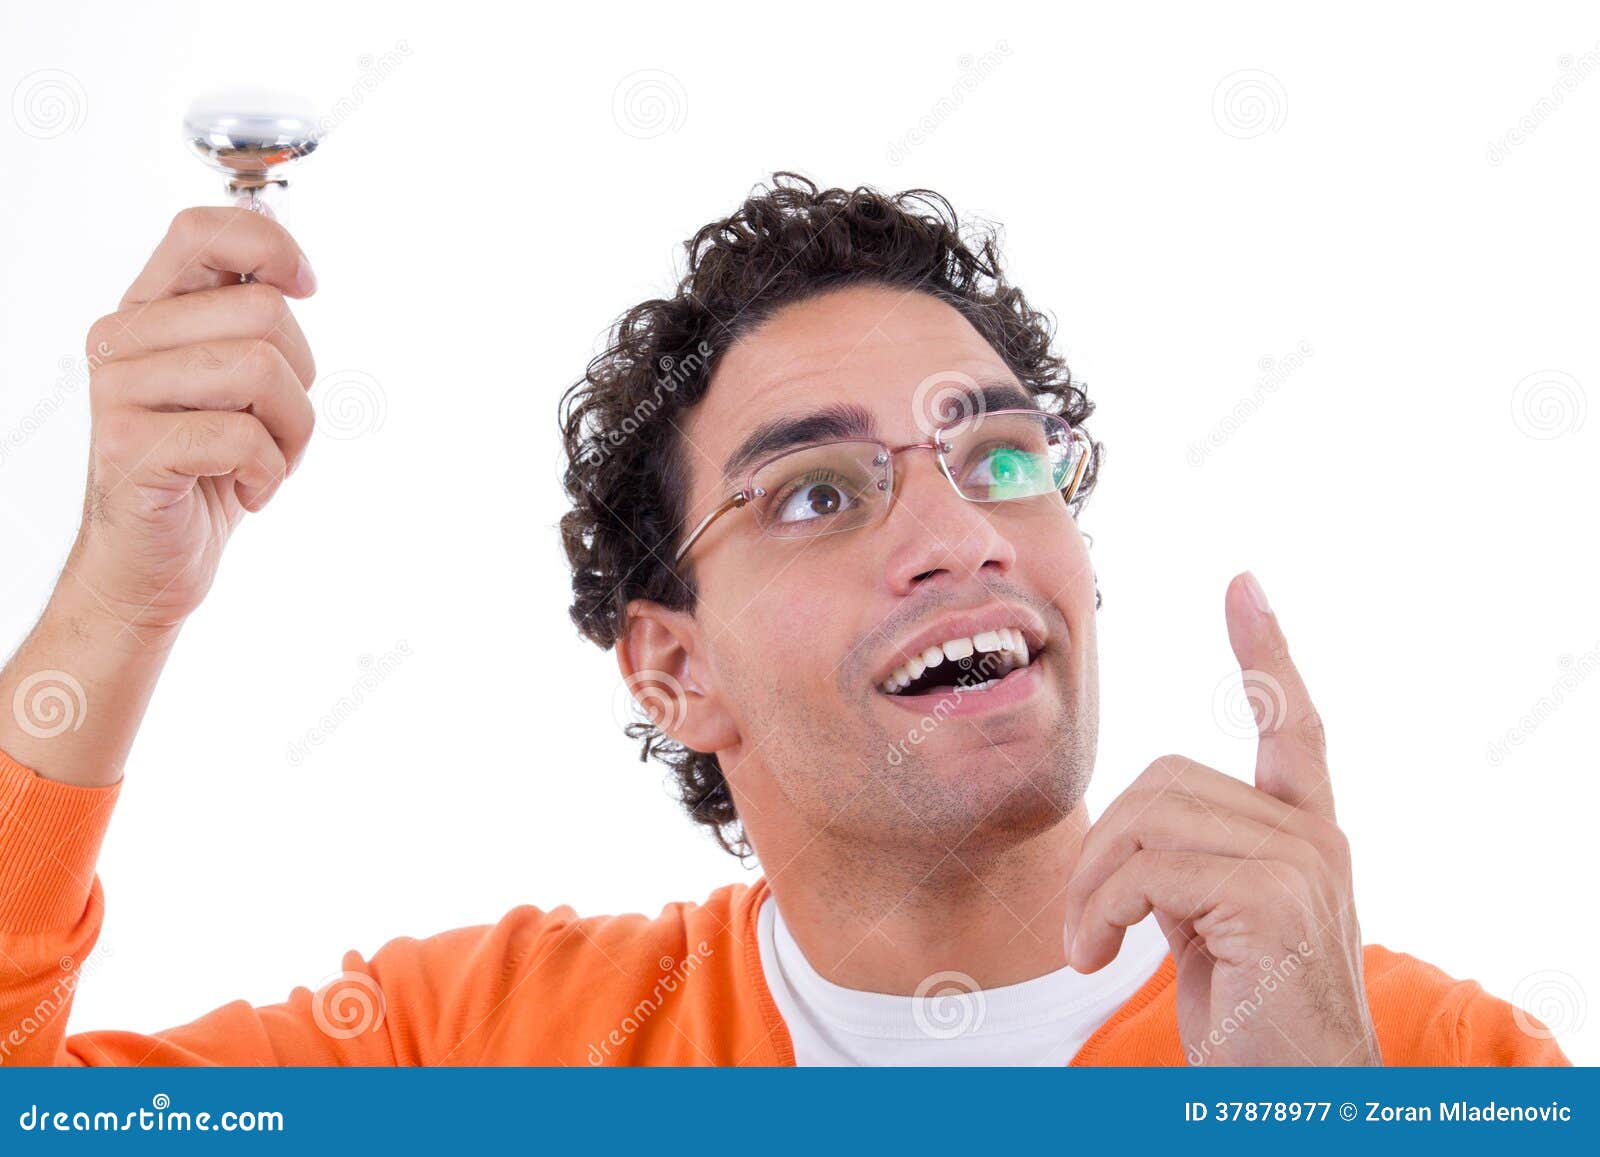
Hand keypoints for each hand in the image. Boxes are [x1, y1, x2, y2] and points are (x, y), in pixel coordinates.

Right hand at [66, 206, 317, 635]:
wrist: (149, 563)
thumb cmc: (203, 471)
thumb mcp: (234, 386)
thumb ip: (248, 325)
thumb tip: (295, 272)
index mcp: (151, 310)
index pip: (203, 230)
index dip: (270, 245)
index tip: (307, 288)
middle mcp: (124, 338)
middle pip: (264, 312)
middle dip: (302, 380)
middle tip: (278, 429)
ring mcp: (120, 390)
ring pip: (262, 370)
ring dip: (292, 433)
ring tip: (263, 463)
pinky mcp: (131, 445)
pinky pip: (243, 437)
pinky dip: (268, 474)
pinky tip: (246, 491)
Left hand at [1061, 572, 1380, 1065]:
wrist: (1292, 1099)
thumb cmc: (1246, 1022)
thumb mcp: (1211, 926)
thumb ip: (1189, 864)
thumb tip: (1135, 832)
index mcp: (1301, 835)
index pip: (1293, 725)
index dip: (1266, 654)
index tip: (1243, 585)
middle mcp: (1312, 838)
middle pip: (1165, 779)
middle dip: (1101, 848)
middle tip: (1088, 923)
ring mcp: (1301, 863)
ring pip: (1147, 818)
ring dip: (1093, 886)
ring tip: (1090, 945)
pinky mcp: (1274, 897)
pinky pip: (1148, 866)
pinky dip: (1102, 910)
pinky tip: (1099, 955)